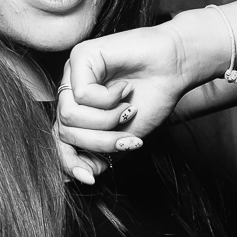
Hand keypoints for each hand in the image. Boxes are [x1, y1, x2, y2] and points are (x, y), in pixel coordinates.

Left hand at [55, 15, 223, 179]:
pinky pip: (81, 94)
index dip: (70, 163)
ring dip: (104, 121)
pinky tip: (124, 89)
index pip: (60, 141)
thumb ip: (102, 154)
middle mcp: (71, 91)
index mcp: (79, 110)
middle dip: (98, 143)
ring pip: (69, 115)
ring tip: (127, 110)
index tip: (90, 179)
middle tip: (127, 140)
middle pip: (64, 131)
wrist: (175, 67)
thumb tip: (78, 176)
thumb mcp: (125, 137)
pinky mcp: (80, 56)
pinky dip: (108, 100)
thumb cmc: (153, 97)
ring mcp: (73, 73)